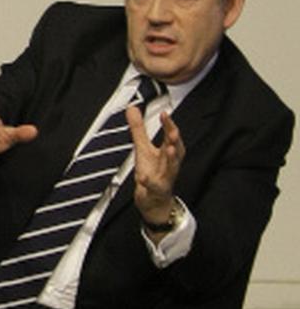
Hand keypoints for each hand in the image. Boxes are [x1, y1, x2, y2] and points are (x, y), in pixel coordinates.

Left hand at [127, 103, 184, 225]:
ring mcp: (164, 178)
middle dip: (175, 141)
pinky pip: (154, 187)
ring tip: (169, 149)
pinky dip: (149, 182)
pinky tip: (143, 178)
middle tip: (174, 131)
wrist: (154, 201)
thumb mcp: (143, 148)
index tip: (165, 114)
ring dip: (171, 159)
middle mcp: (168, 165)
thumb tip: (133, 108)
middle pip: (175, 152)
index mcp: (166, 153)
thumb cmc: (152, 172)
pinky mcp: (155, 191)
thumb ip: (138, 128)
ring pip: (171, 169)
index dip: (169, 126)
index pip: (171, 137)